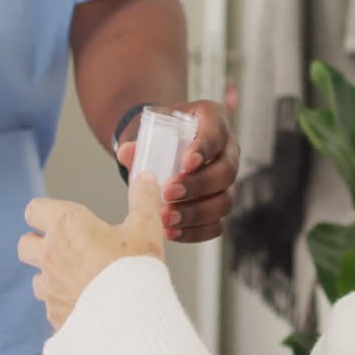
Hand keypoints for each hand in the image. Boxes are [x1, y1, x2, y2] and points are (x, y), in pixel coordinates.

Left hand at [19, 174, 164, 328]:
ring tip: (78, 278)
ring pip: (36, 278)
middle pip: (25, 243)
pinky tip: (85, 304)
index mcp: (67, 226)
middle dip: (39, 243)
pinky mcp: (54, 315)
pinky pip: (50, 306)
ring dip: (50, 276)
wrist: (130, 318)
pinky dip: (63, 303)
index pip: (34, 209)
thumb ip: (144, 199)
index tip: (62, 217)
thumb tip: (146, 178)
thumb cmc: (135, 270)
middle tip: (67, 247)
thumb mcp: (146, 228)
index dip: (45, 212)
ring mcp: (49, 288)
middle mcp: (50, 255)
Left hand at [115, 100, 238, 242]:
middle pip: (226, 172)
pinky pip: (216, 224)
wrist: (163, 147)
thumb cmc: (160, 134)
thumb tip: (126, 153)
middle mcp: (228, 151)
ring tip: (167, 219)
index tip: (186, 162)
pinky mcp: (219, 205)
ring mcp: (227, 182)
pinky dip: (195, 232)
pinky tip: (173, 233)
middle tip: (169, 192)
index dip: (205, 149)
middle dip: (198, 185)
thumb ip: (138, 141)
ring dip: (196, 213)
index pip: (217, 133)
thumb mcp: (150, 129)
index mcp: (213, 121)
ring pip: (224, 201)